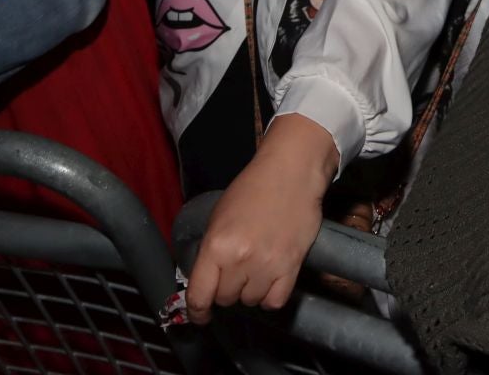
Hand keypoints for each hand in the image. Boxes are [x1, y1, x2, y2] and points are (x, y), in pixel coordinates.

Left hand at [182, 115, 336, 323]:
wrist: (292, 173)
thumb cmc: (253, 189)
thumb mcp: (218, 216)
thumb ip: (210, 251)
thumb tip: (206, 280)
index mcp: (217, 245)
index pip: (200, 295)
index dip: (196, 311)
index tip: (200, 315)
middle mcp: (241, 260)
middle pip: (225, 299)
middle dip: (226, 290)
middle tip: (233, 272)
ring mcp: (268, 265)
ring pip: (250, 301)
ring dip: (249, 292)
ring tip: (254, 270)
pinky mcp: (292, 267)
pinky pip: (274, 301)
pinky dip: (270, 296)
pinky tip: (269, 281)